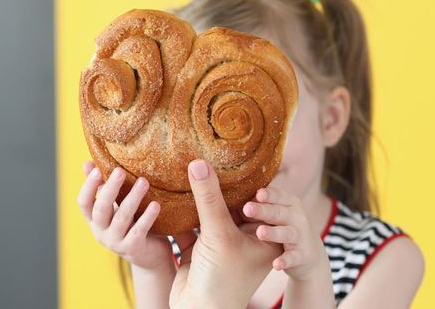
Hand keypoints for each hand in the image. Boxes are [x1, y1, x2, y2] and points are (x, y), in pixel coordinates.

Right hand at [76, 161, 171, 271]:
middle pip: (101, 210)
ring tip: (143, 182)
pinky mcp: (132, 248)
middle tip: (120, 171)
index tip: (97, 170)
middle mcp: (101, 232)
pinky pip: (138, 231)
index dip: (88, 187)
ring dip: (132, 198)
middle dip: (110, 190)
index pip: (83, 203)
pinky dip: (147, 217)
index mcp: (94, 220)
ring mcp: (115, 242)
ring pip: (121, 218)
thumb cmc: (130, 224)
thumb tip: (88, 163)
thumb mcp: (114, 206)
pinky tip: (155, 205)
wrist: (149, 256)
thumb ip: (102, 187)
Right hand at [170, 160, 280, 308]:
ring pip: (209, 213)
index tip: (234, 155)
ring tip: (188, 167)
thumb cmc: (221, 279)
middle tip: (207, 155)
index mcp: (263, 236)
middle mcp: (244, 239)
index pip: (260, 200)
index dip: (248, 179)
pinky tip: (171, 192)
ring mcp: (221, 245)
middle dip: (219, 184)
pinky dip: (181, 211)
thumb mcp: (219, 233)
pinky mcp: (198, 249)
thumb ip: (209, 198)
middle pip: (232, 204)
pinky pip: (190, 224)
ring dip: (198, 197)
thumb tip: (199, 162)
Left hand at [242, 187, 329, 281]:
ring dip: (274, 233)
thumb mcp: (272, 213)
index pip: (277, 195)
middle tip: (247, 208)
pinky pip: (292, 258)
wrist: (307, 254)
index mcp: (288, 203)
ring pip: (287, 233)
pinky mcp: (301, 256)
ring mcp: (299, 236)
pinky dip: (285, 260)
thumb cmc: (282, 226)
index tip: (256, 193)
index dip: (268, 194)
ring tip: (259, 233)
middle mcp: (296, 217)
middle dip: (264, 210)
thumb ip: (256, 204)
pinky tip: (276, 264)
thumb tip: (224, 190)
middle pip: (279, 212)